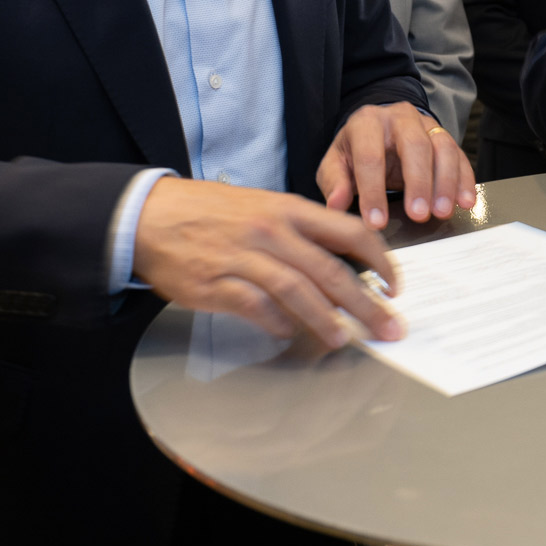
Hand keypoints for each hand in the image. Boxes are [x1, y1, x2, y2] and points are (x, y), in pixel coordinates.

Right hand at [132, 176, 403, 345]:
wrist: (150, 216)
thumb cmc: (212, 213)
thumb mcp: (264, 206)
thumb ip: (302, 231)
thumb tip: (343, 264)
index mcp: (289, 210)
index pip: (350, 232)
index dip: (381, 261)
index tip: (395, 286)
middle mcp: (271, 232)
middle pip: (331, 270)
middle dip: (366, 303)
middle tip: (389, 328)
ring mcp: (243, 258)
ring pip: (296, 290)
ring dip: (325, 318)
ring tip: (344, 338)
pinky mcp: (214, 284)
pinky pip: (254, 306)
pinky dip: (275, 322)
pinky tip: (287, 332)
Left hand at [320, 102, 475, 225]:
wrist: (378, 130)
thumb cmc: (355, 150)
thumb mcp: (336, 163)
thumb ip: (335, 183)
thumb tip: (336, 205)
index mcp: (366, 122)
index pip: (370, 156)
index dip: (373, 191)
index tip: (376, 222)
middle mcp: (400, 118)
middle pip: (414, 145)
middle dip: (418, 182)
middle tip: (417, 215)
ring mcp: (427, 125)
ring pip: (443, 148)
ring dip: (446, 182)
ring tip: (442, 212)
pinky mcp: (445, 137)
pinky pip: (460, 156)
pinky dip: (464, 180)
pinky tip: (465, 202)